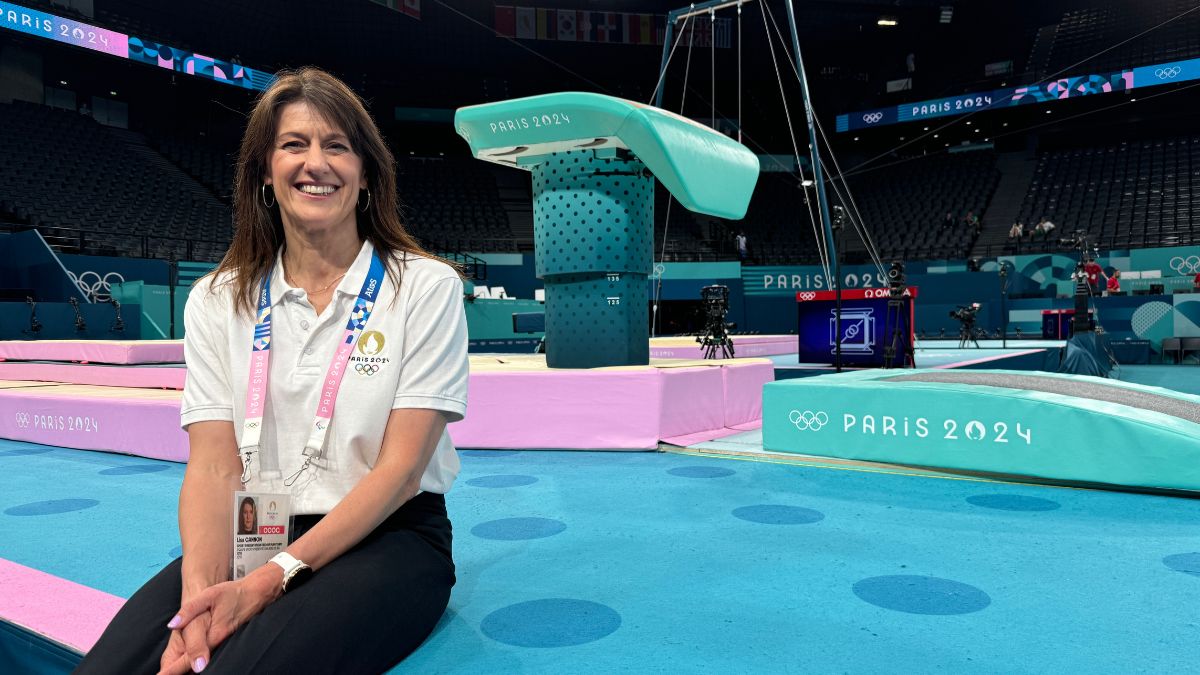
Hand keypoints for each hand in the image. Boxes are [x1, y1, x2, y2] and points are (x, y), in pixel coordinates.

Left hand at [162, 566, 282, 672]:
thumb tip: (172, 624)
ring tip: (170, 673)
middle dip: (177, 673)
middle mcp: (218, 644)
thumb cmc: (233, 593)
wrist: (257, 593)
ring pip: (203, 666)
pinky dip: (196, 666)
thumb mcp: (210, 595)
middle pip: (194, 668)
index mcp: (213, 635)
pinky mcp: (226, 643)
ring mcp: (224, 645)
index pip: (188, 659)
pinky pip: (210, 659)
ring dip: (186, 671)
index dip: (172, 670)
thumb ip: (189, 610)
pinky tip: (189, 668)